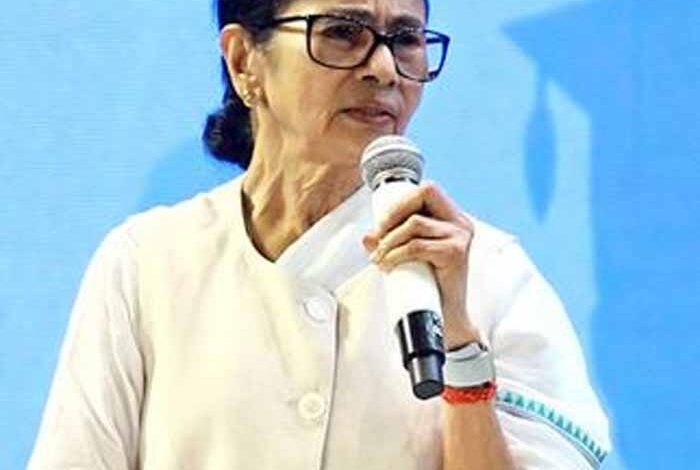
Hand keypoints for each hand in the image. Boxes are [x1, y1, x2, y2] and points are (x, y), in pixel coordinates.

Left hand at [362, 182, 480, 349]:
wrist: (447, 322)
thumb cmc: (430, 289)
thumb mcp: (409, 259)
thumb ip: (389, 244)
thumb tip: (366, 237)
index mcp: (453, 220)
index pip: (427, 191)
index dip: (401, 203)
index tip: (382, 224)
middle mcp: (460, 224)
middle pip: (425, 194)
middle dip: (394, 213)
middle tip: (378, 236)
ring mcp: (460, 238)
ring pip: (415, 223)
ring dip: (389, 241)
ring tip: (379, 258)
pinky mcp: (455, 254)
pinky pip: (416, 246)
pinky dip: (395, 254)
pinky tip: (387, 265)